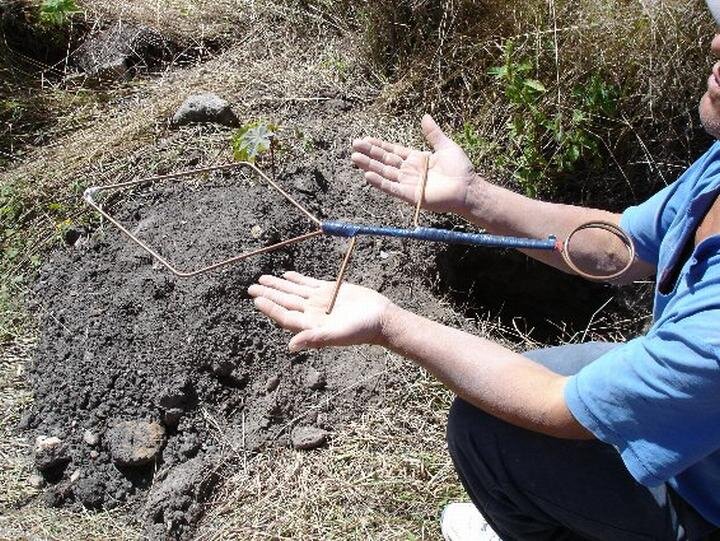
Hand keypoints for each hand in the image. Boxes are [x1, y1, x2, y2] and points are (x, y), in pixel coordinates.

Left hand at [248, 271, 393, 351]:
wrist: (381, 318)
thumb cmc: (361, 330)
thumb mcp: (338, 335)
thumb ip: (314, 339)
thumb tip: (290, 346)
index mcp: (311, 324)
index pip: (285, 316)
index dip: (270, 308)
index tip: (257, 299)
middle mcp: (312, 313)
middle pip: (285, 302)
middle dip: (268, 294)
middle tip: (250, 287)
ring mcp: (320, 301)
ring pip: (294, 291)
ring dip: (278, 285)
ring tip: (262, 278)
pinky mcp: (330, 290)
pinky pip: (308, 283)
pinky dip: (297, 279)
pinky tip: (286, 275)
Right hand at [352, 114, 476, 214]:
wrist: (468, 188)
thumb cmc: (460, 169)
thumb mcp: (446, 146)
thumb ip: (433, 133)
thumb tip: (425, 116)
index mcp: (416, 159)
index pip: (393, 151)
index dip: (379, 145)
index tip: (365, 139)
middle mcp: (409, 171)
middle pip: (385, 161)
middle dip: (369, 154)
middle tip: (354, 146)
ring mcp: (408, 184)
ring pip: (384, 173)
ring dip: (370, 166)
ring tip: (354, 158)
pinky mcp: (409, 196)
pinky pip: (391, 188)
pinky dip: (380, 182)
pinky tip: (367, 175)